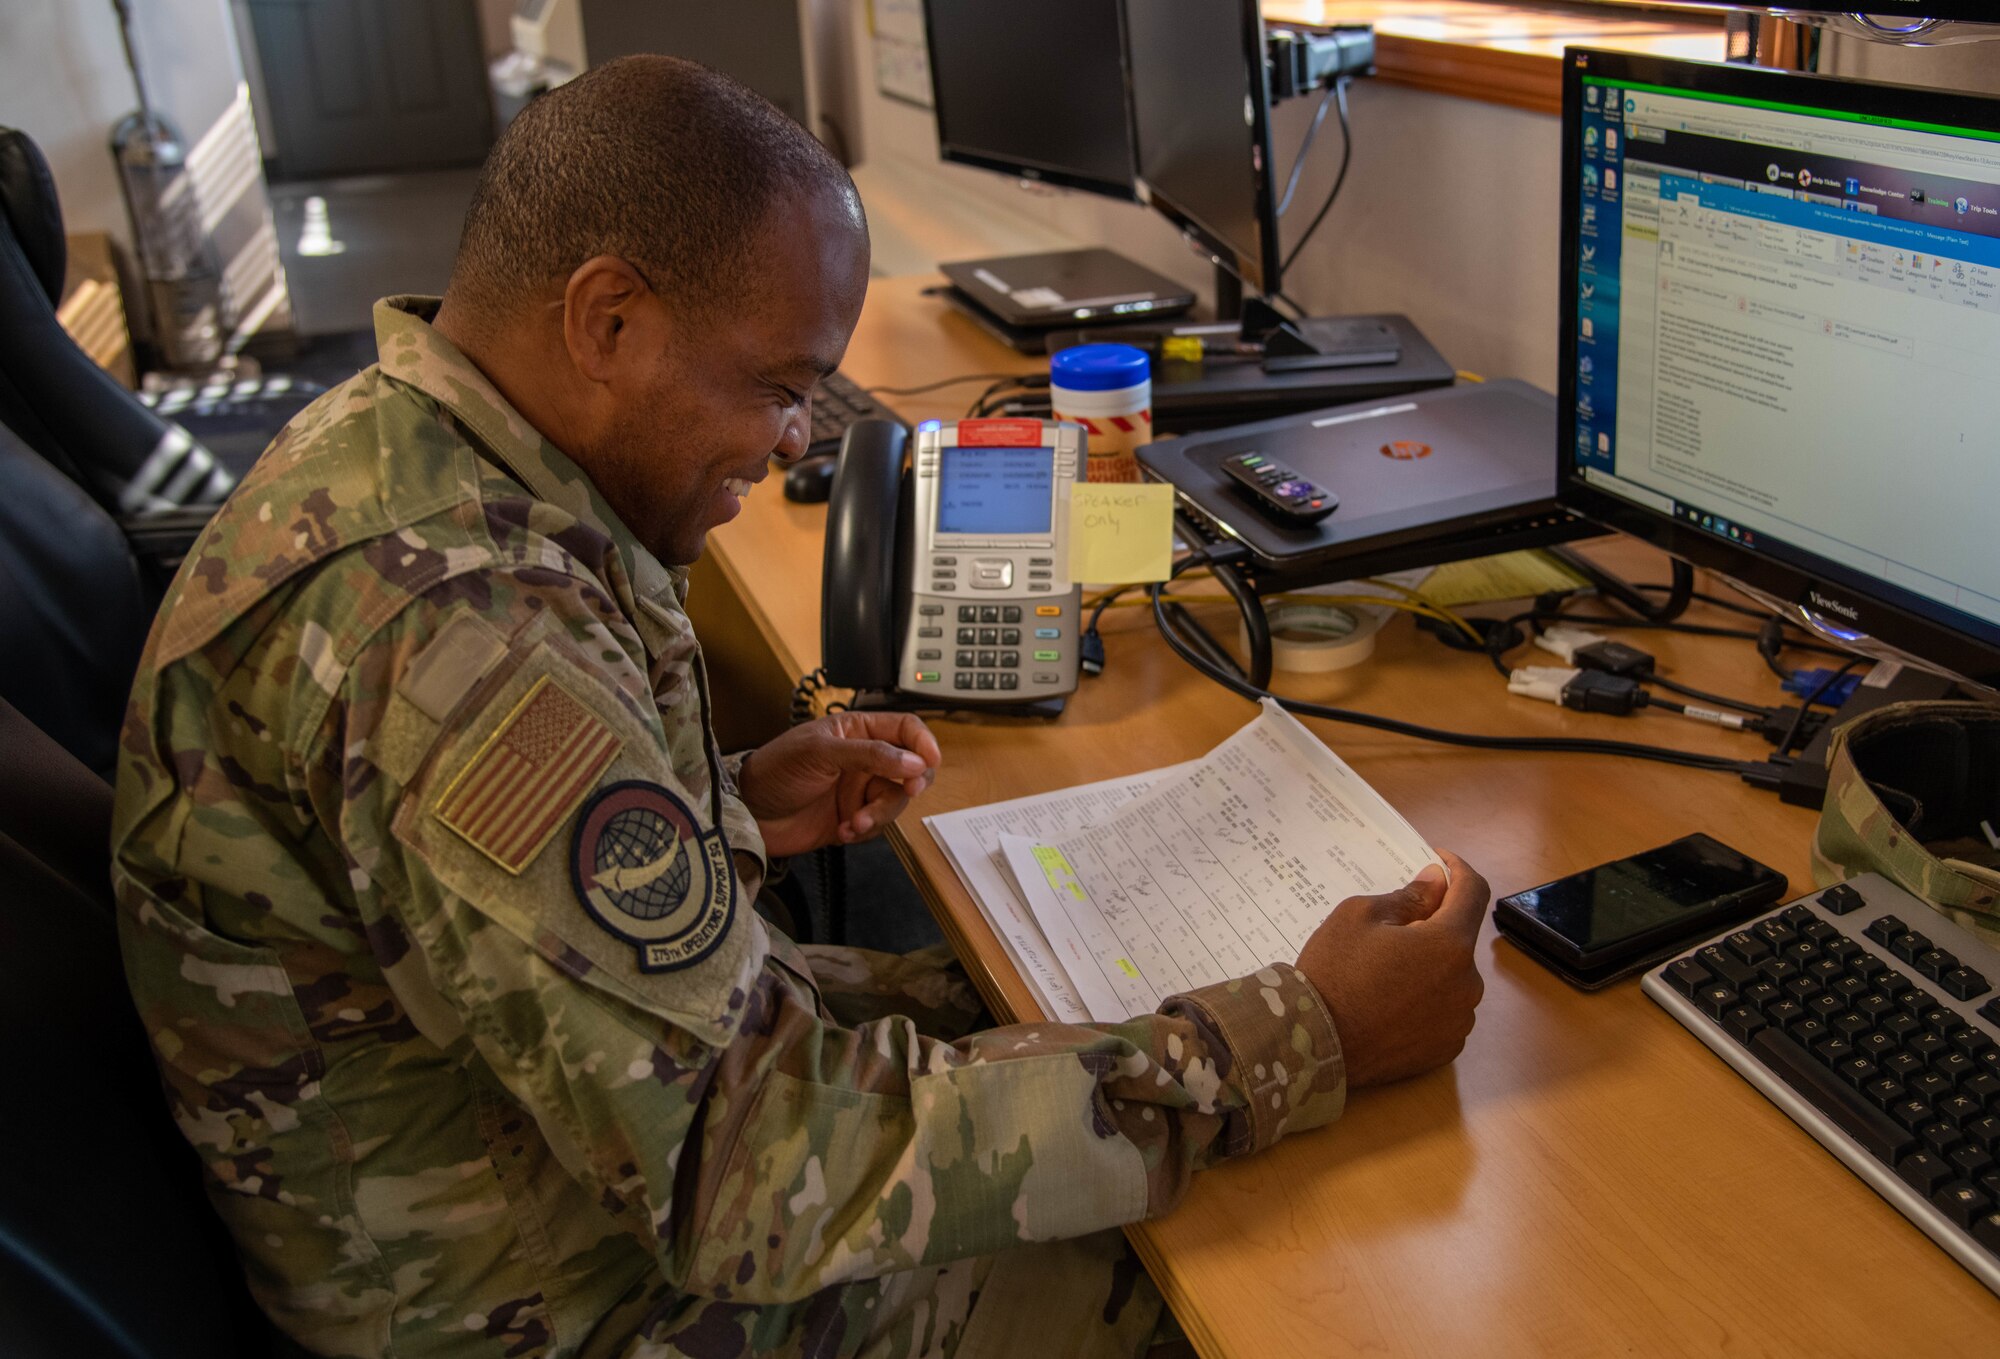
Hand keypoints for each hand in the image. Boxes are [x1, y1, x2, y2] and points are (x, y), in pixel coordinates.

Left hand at [736, 711, 941, 857]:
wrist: (749, 813)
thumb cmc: (776, 770)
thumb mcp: (821, 753)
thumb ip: (870, 755)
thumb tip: (914, 761)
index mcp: (858, 731)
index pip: (905, 729)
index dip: (923, 742)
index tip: (928, 761)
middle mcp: (865, 759)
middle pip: (911, 768)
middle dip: (910, 783)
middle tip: (908, 792)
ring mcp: (859, 790)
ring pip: (896, 801)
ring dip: (880, 814)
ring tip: (856, 821)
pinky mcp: (853, 818)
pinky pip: (878, 825)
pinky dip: (865, 830)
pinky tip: (843, 830)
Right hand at [1295, 849, 1489, 1087]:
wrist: (1312, 1044)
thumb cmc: (1333, 973)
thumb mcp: (1359, 917)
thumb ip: (1408, 897)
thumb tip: (1436, 884)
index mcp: (1449, 945)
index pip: (1474, 892)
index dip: (1458, 870)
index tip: (1439, 863)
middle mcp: (1467, 984)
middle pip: (1458, 939)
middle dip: (1432, 927)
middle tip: (1389, 931)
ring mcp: (1459, 1021)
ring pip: (1452, 977)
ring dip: (1430, 966)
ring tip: (1384, 973)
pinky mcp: (1446, 1049)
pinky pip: (1444, 1012)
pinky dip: (1426, 1001)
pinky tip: (1390, 1004)